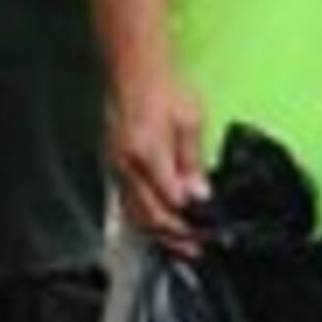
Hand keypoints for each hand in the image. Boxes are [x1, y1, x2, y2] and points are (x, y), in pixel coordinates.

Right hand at [107, 66, 211, 256]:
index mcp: (148, 154)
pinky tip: (156, 226)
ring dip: (158, 235)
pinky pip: (127, 203)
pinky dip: (143, 221)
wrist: (135, 73)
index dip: (189, 221)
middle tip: (195, 248)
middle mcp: (128, 166)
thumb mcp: (189, 121)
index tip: (206, 230)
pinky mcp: (115, 166)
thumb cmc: (163, 90)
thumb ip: (193, 162)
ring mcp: (118, 168)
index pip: (171, 202)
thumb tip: (199, 194)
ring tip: (178, 245)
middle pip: (150, 216)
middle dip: (175, 237)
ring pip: (136, 214)